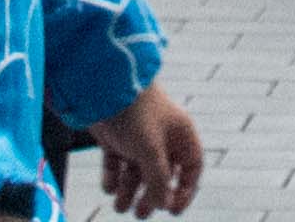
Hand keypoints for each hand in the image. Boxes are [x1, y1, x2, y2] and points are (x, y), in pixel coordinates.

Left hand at [93, 86, 207, 212]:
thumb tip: (164, 206)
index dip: (184, 190)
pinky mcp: (116, 137)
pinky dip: (113, 178)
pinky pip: (117, 164)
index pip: (191, 168)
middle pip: (162, 174)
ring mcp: (137, 137)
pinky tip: (109, 187)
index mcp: (180, 134)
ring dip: (130, 191)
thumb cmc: (135, 113)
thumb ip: (159, 180)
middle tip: (140, 214)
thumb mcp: (150, 150)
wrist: (103, 86)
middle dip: (152, 196)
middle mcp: (161, 136)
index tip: (172, 210)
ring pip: (137, 172)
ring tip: (120, 207)